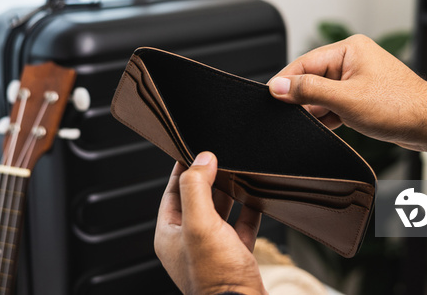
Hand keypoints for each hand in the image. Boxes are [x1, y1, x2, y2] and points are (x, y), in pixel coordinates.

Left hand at [155, 151, 265, 294]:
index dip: (182, 169)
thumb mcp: (200, 224)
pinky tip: (257, 199)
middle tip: (220, 157)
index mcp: (170, 234)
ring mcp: (212, 250)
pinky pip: (241, 227)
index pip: (172, 192)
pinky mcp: (234, 256)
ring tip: (238, 173)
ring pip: (219, 212)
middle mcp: (188, 242)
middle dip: (208, 177)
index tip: (193, 148)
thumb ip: (197, 187)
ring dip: (229, 193)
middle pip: (196, 199)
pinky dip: (248, 212)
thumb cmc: (216, 278)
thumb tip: (202, 159)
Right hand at [268, 34, 426, 156]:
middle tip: (290, 113)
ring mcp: (358, 78)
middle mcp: (353, 60)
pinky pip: (335, 103)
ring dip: (318, 109)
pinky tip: (328, 125)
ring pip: (323, 93)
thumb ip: (309, 91)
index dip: (286, 80)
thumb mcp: (345, 99)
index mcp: (349, 49)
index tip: (270, 95)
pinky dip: (329, 115)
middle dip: (303, 98)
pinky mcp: (362, 96)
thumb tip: (280, 86)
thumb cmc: (400, 106)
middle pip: (313, 77)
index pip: (305, 62)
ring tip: (320, 120)